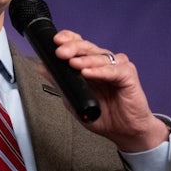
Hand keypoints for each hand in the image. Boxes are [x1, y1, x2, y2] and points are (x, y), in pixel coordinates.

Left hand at [53, 30, 169, 152]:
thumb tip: (42, 67)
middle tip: (60, 53)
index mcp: (90, 63)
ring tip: (73, 64)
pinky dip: (100, 71)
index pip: (78, 43)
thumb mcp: (74, 98)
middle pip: (86, 46)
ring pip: (99, 56)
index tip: (56, 41)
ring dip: (84, 59)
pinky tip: (89, 73)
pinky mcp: (128, 76)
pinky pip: (113, 70)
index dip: (68, 38)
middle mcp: (103, 62)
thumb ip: (60, 82)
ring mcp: (117, 67)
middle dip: (72, 47)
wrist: (124, 131)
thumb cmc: (103, 114)